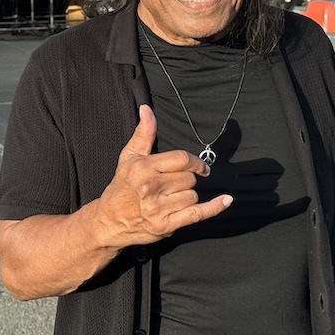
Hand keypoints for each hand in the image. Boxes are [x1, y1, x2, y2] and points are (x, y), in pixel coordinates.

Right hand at [94, 105, 231, 247]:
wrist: (108, 221)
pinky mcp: (165, 225)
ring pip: (192, 196)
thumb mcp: (129, 157)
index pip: (182, 159)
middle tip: (173, 187)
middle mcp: (151, 186)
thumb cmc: (121, 187)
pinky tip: (225, 200)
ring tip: (171, 200)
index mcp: (144, 167)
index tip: (200, 167)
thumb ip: (143, 133)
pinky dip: (214, 208)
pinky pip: (197, 213)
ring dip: (187, 197)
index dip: (196, 162)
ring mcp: (158, 207)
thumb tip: (147, 109)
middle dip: (186, 181)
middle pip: (189, 178)